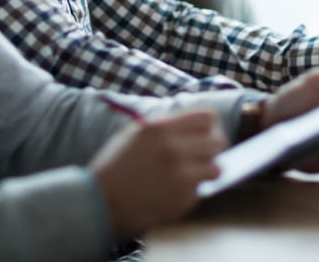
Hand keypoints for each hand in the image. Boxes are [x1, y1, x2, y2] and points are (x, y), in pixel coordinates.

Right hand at [90, 109, 226, 240]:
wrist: (99, 202)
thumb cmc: (115, 166)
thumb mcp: (135, 133)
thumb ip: (165, 125)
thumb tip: (195, 123)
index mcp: (159, 128)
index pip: (206, 117)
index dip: (210, 125)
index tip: (206, 133)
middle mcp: (172, 149)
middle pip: (218, 141)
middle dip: (213, 148)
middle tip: (204, 155)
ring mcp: (179, 176)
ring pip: (217, 168)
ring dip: (207, 171)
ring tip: (192, 174)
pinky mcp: (181, 200)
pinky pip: (202, 190)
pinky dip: (193, 191)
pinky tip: (175, 190)